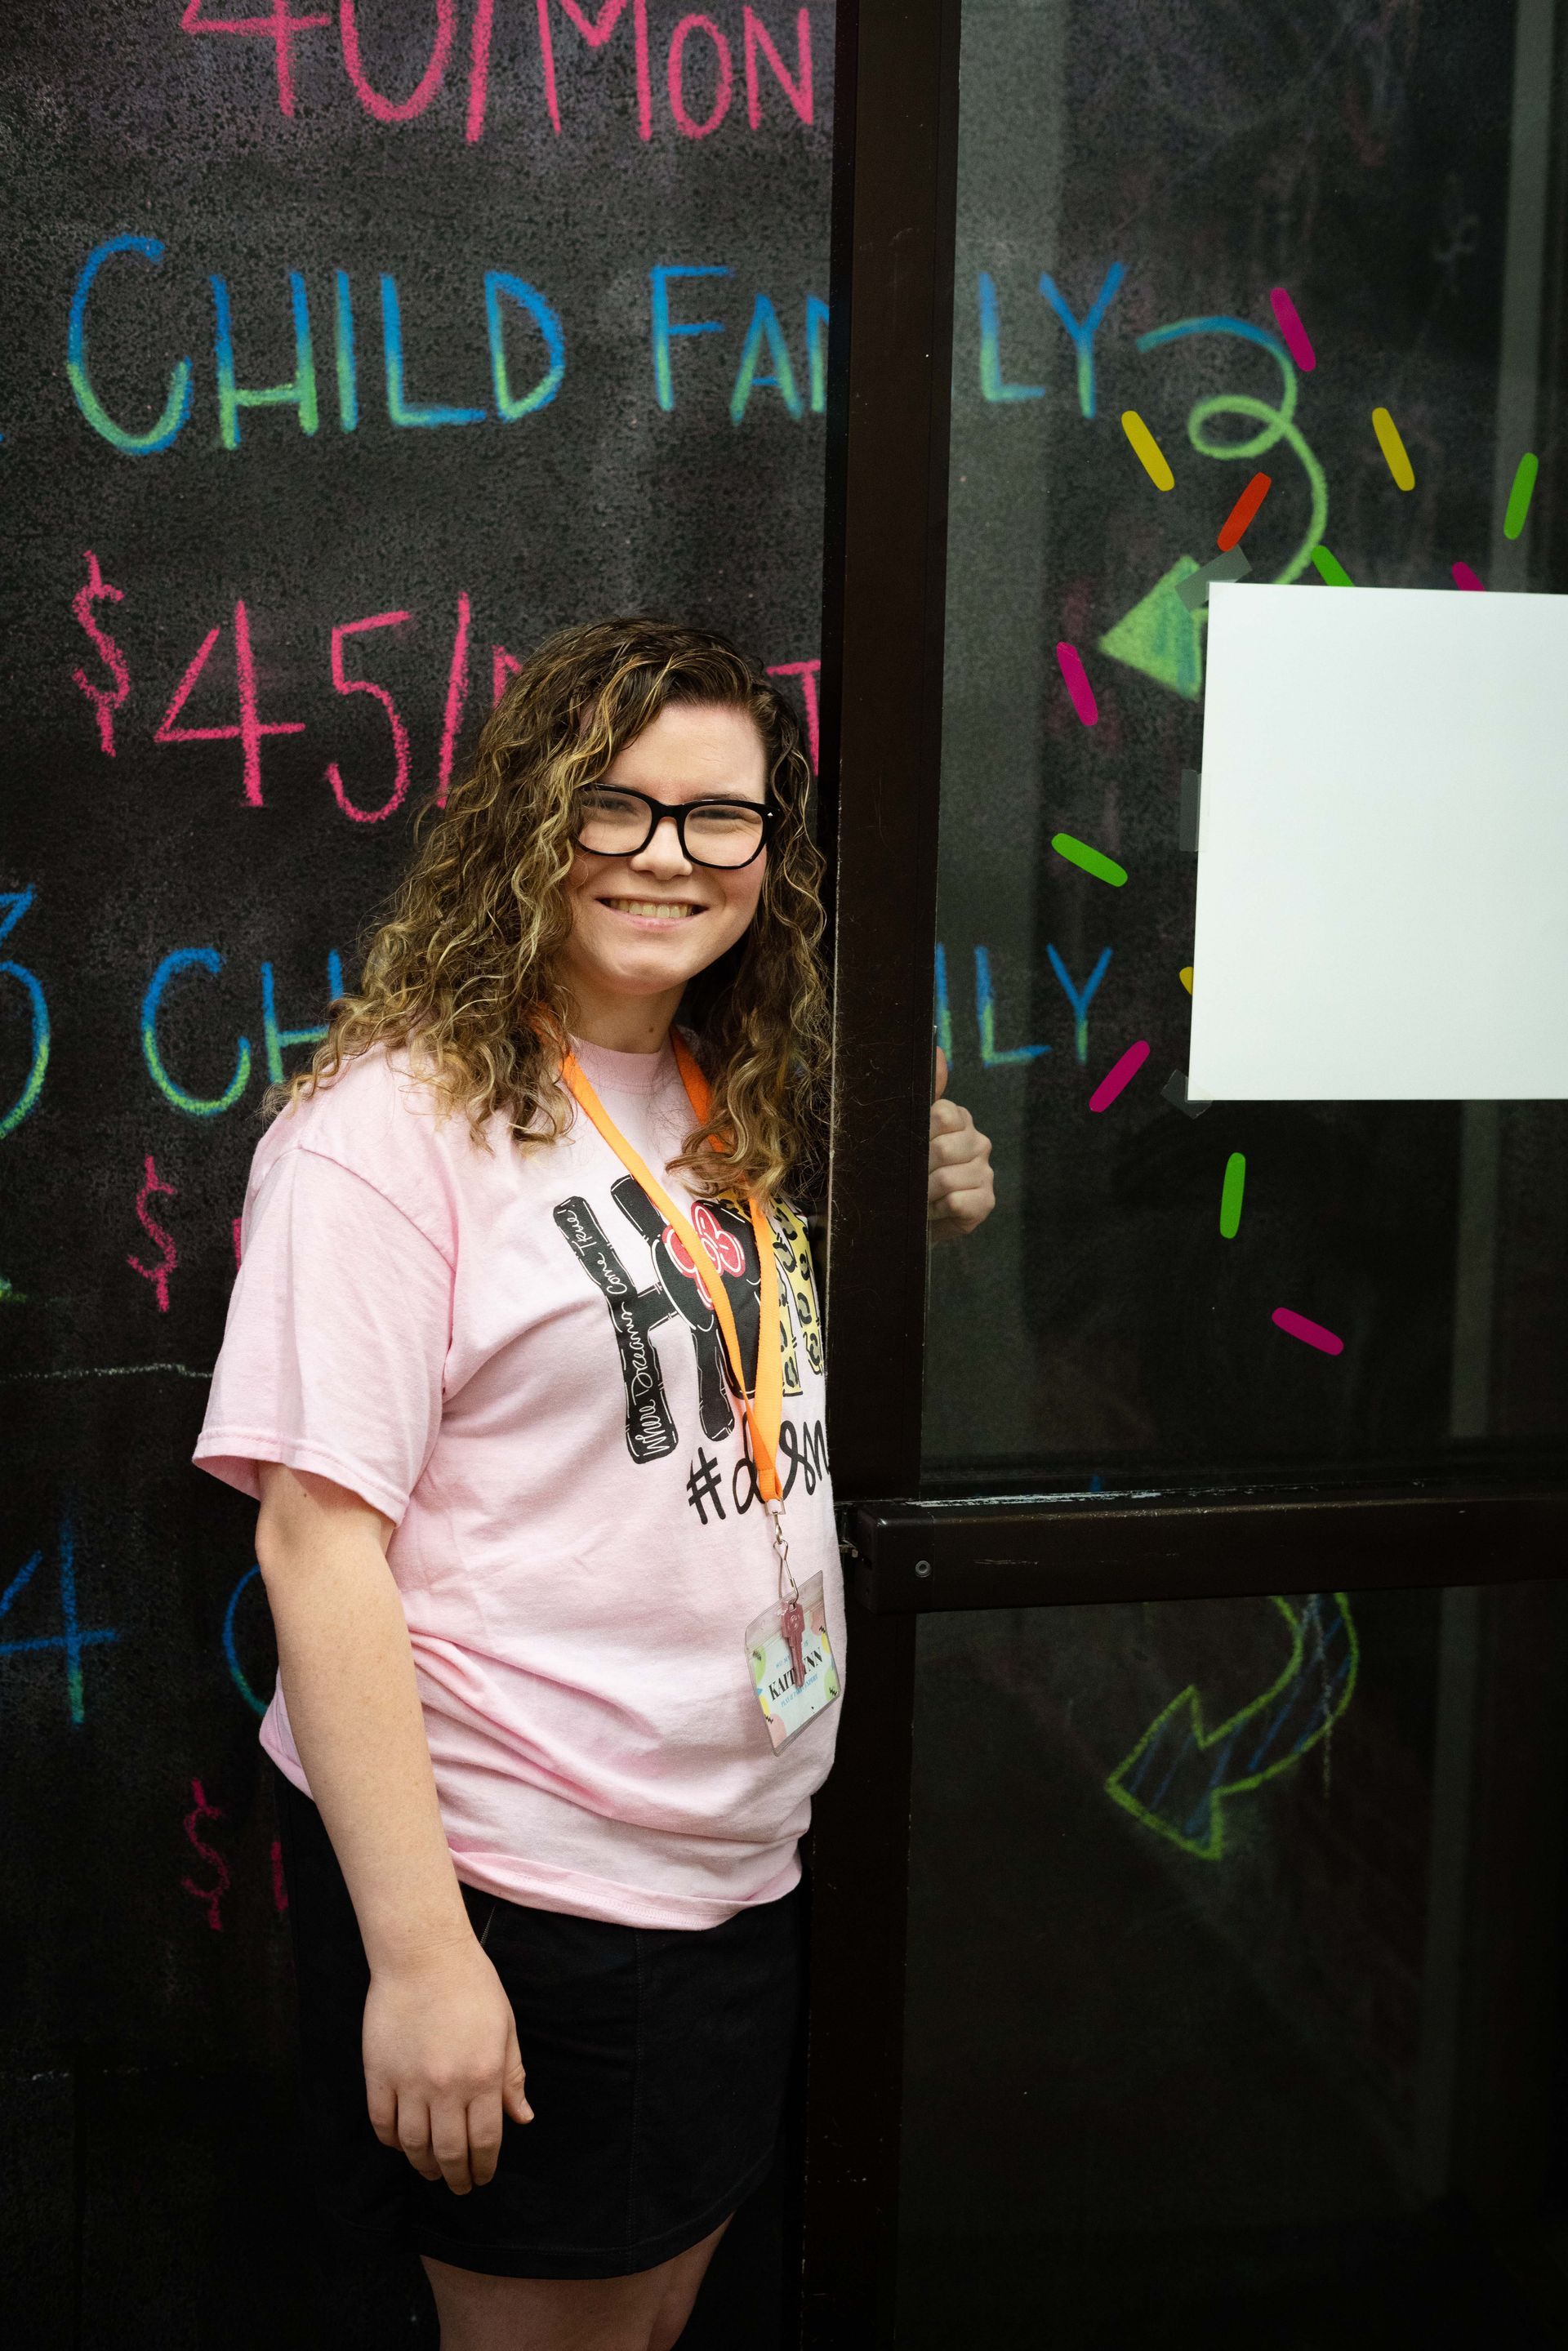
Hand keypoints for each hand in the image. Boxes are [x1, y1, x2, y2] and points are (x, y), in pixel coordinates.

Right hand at [363, 1933, 532, 2193]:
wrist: (423, 1954)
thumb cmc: (472, 1986)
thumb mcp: (504, 2028)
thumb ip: (512, 2077)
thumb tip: (521, 2118)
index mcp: (483, 2076)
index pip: (485, 2141)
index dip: (483, 2167)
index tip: (482, 2179)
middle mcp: (446, 2087)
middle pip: (448, 2152)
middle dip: (456, 2176)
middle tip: (459, 2187)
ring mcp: (409, 2082)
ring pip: (413, 2145)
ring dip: (424, 2166)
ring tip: (431, 2172)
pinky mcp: (378, 2073)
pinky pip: (382, 2123)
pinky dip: (392, 2141)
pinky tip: (402, 2144)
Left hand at [928, 1048, 994, 1241]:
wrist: (915, 1216)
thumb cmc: (912, 1171)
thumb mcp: (910, 1132)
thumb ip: (925, 1093)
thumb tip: (937, 1051)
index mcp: (959, 1120)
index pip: (944, 1114)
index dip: (921, 1134)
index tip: (908, 1149)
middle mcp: (977, 1142)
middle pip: (942, 1149)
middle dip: (918, 1169)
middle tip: (909, 1178)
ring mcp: (985, 1172)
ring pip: (947, 1179)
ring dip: (924, 1193)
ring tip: (918, 1197)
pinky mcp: (986, 1202)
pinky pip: (956, 1202)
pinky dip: (936, 1210)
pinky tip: (933, 1210)